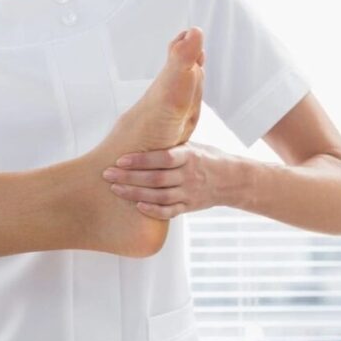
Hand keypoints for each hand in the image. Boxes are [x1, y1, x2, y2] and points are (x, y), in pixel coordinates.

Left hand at [102, 142, 230, 220]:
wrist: (232, 180)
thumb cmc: (205, 158)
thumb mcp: (192, 145)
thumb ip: (170, 143)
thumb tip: (141, 129)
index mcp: (190, 156)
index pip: (164, 158)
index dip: (141, 160)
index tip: (120, 159)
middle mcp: (189, 175)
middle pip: (157, 178)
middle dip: (130, 177)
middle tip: (107, 174)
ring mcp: (189, 193)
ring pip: (160, 196)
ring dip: (135, 194)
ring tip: (115, 189)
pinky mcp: (189, 206)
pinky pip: (170, 211)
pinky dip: (153, 211)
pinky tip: (137, 206)